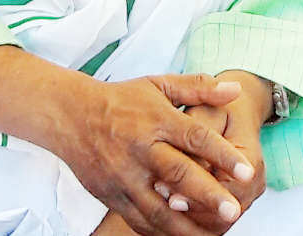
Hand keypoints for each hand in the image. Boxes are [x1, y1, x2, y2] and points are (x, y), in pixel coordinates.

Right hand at [0, 48, 255, 235]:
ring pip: (155, 203)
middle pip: (175, 170)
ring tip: (213, 232)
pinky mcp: (107, 195)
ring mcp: (118, 173)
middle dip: (207, 190)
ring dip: (185, 219)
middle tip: (235, 207)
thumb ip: (193, 86)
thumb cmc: (112, 94)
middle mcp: (135, 144)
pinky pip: (133, 219)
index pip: (190, 134)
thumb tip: (232, 85)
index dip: (218, 151)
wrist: (57, 111)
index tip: (245, 167)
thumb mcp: (152, 81)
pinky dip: (156, 231)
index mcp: (148, 113)